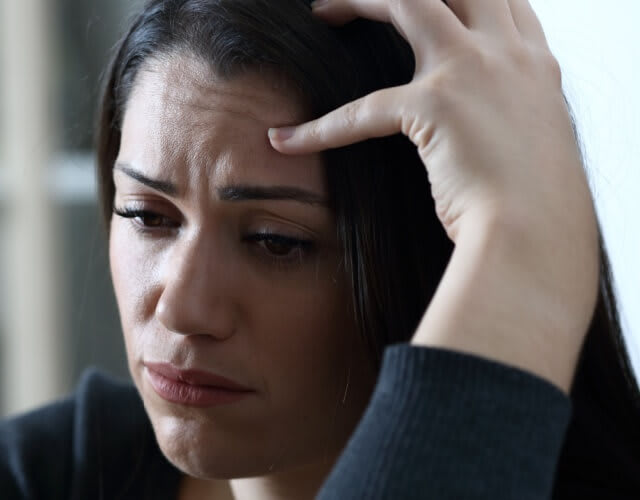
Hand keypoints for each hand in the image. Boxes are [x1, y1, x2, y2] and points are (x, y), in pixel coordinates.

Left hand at [271, 0, 598, 390]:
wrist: (538, 240)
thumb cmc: (535, 214)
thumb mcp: (532, 151)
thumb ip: (506, 125)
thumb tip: (480, 138)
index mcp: (536, 66)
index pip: (502, 3)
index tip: (434, 2)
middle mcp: (511, 56)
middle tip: (362, 1)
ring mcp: (475, 71)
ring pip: (410, 1)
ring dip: (360, 1)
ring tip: (323, 11)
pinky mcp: (436, 105)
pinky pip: (361, 108)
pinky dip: (317, 127)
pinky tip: (285, 140)